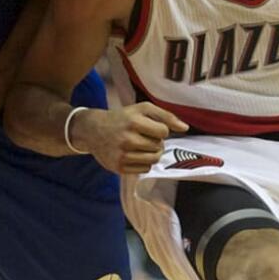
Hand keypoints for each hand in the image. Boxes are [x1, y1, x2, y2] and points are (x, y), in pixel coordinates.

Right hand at [71, 103, 187, 173]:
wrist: (93, 130)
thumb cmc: (123, 118)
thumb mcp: (142, 109)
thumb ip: (166, 116)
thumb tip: (185, 128)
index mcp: (133, 122)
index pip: (163, 132)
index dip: (160, 130)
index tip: (150, 128)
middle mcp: (126, 139)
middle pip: (159, 147)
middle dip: (156, 143)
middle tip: (144, 137)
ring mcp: (121, 155)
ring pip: (153, 160)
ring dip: (152, 154)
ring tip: (142, 146)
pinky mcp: (118, 167)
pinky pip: (144, 170)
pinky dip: (144, 163)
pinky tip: (134, 155)